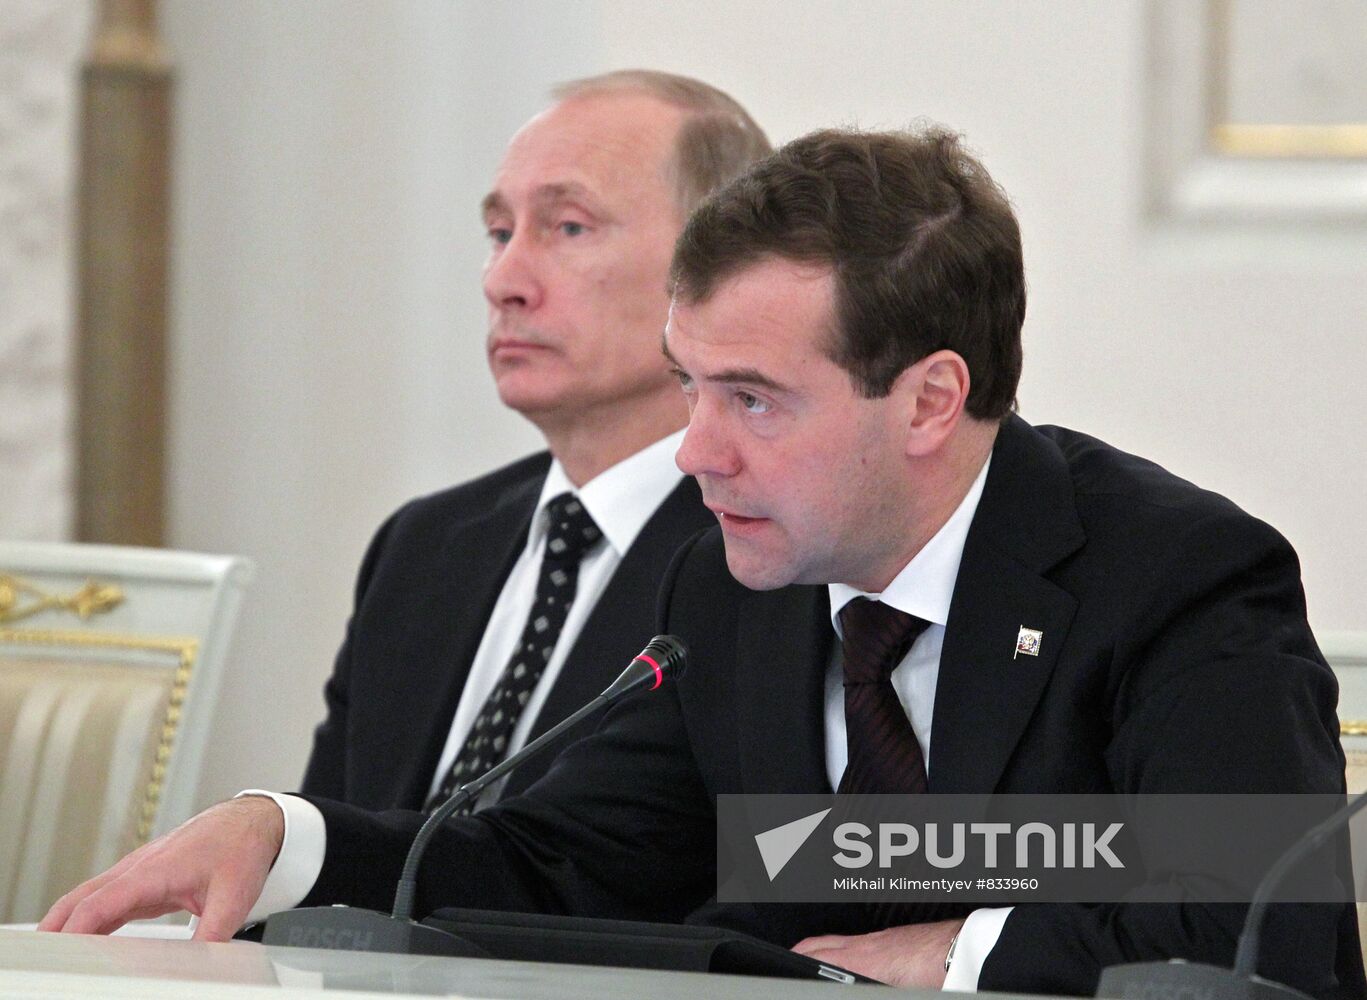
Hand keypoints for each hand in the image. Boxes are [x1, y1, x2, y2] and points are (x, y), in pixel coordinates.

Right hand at [38, 796, 284, 940]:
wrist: (252, 820)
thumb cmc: (241, 847)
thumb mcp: (234, 896)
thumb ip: (214, 934)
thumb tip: (201, 967)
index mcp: (154, 870)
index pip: (101, 903)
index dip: (76, 929)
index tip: (58, 954)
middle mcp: (139, 869)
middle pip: (82, 899)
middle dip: (55, 927)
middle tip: (40, 958)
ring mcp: (139, 873)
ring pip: (90, 898)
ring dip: (68, 924)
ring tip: (53, 957)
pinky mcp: (145, 880)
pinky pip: (108, 901)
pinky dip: (90, 920)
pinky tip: (84, 941)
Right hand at [792, 917, 965, 987]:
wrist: (964, 952)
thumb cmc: (936, 975)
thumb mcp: (890, 988)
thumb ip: (865, 985)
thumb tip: (853, 985)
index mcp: (860, 962)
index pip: (813, 959)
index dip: (795, 964)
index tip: (786, 973)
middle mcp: (864, 945)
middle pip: (816, 944)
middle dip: (798, 955)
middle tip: (789, 965)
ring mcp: (878, 939)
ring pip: (836, 940)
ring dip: (818, 950)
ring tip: (812, 964)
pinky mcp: (893, 938)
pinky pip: (856, 940)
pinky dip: (842, 948)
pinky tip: (853, 963)